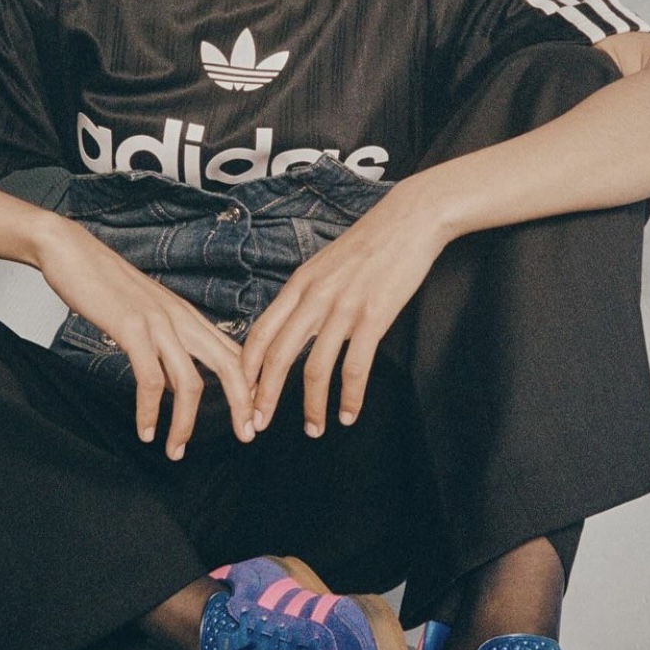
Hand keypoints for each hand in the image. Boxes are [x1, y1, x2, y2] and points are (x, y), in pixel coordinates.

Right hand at [34, 212, 254, 459]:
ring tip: (176, 450)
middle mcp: (181, 318)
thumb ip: (166, 344)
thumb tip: (177, 383)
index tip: (254, 416)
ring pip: (190, 382)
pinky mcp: (132, 328)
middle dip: (242, 405)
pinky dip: (149, 412)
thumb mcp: (146, 314)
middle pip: (230, 365)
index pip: (234, 352)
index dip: (251, 386)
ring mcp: (158, 323)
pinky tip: (146, 431)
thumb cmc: (104, 284)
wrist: (71, 251)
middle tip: (247, 436)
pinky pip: (150, 380)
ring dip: (186, 424)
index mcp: (188, 316)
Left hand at [240, 181, 446, 435]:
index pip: (260, 333)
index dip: (246, 368)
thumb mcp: (325, 264)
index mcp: (299, 284)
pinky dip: (350, 397)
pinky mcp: (374, 317)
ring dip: (311, 406)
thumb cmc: (369, 243)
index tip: (241, 394)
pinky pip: (355, 368)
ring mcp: (343, 308)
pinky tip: (349, 414)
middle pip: (277, 356)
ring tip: (312, 429)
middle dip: (263, 396)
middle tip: (257, 424)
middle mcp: (314, 297)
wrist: (409, 220)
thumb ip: (306, 294)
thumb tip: (291, 327)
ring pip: (315, 368)